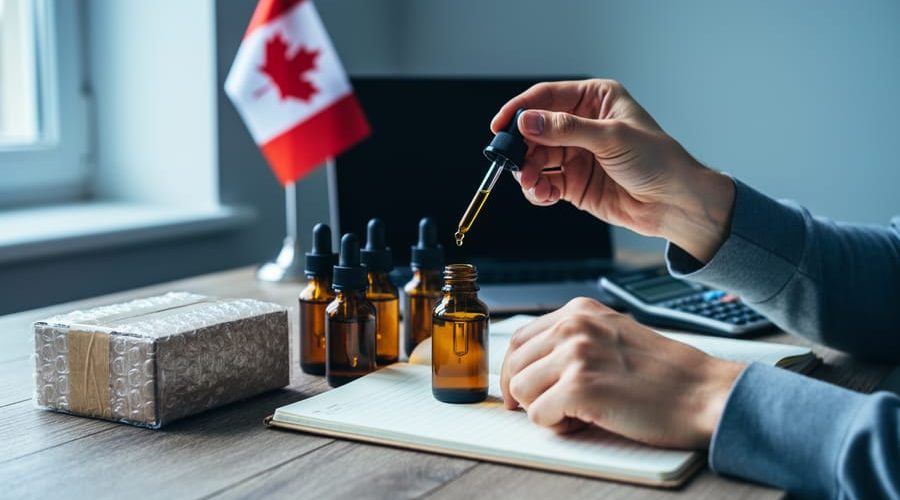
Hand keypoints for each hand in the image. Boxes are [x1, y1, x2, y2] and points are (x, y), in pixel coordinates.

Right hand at [492, 79, 734, 262]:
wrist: (675, 203)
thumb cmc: (658, 161)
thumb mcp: (611, 138)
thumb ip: (566, 130)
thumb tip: (528, 121)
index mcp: (594, 100)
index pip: (547, 97)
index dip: (521, 109)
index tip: (500, 125)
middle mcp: (582, 125)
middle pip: (536, 130)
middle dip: (522, 147)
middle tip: (511, 160)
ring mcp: (577, 155)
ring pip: (536, 159)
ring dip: (527, 171)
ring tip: (530, 182)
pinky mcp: (574, 183)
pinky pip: (545, 183)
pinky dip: (538, 190)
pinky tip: (541, 194)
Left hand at [499, 297, 744, 448]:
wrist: (703, 393)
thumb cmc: (663, 374)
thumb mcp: (612, 335)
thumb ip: (573, 340)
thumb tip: (531, 365)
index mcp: (578, 311)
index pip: (519, 339)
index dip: (514, 371)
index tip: (520, 391)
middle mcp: (573, 326)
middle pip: (515, 366)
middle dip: (526, 394)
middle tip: (552, 410)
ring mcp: (575, 354)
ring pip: (522, 391)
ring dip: (545, 410)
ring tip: (579, 413)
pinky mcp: (580, 387)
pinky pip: (539, 415)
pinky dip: (559, 427)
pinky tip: (587, 421)